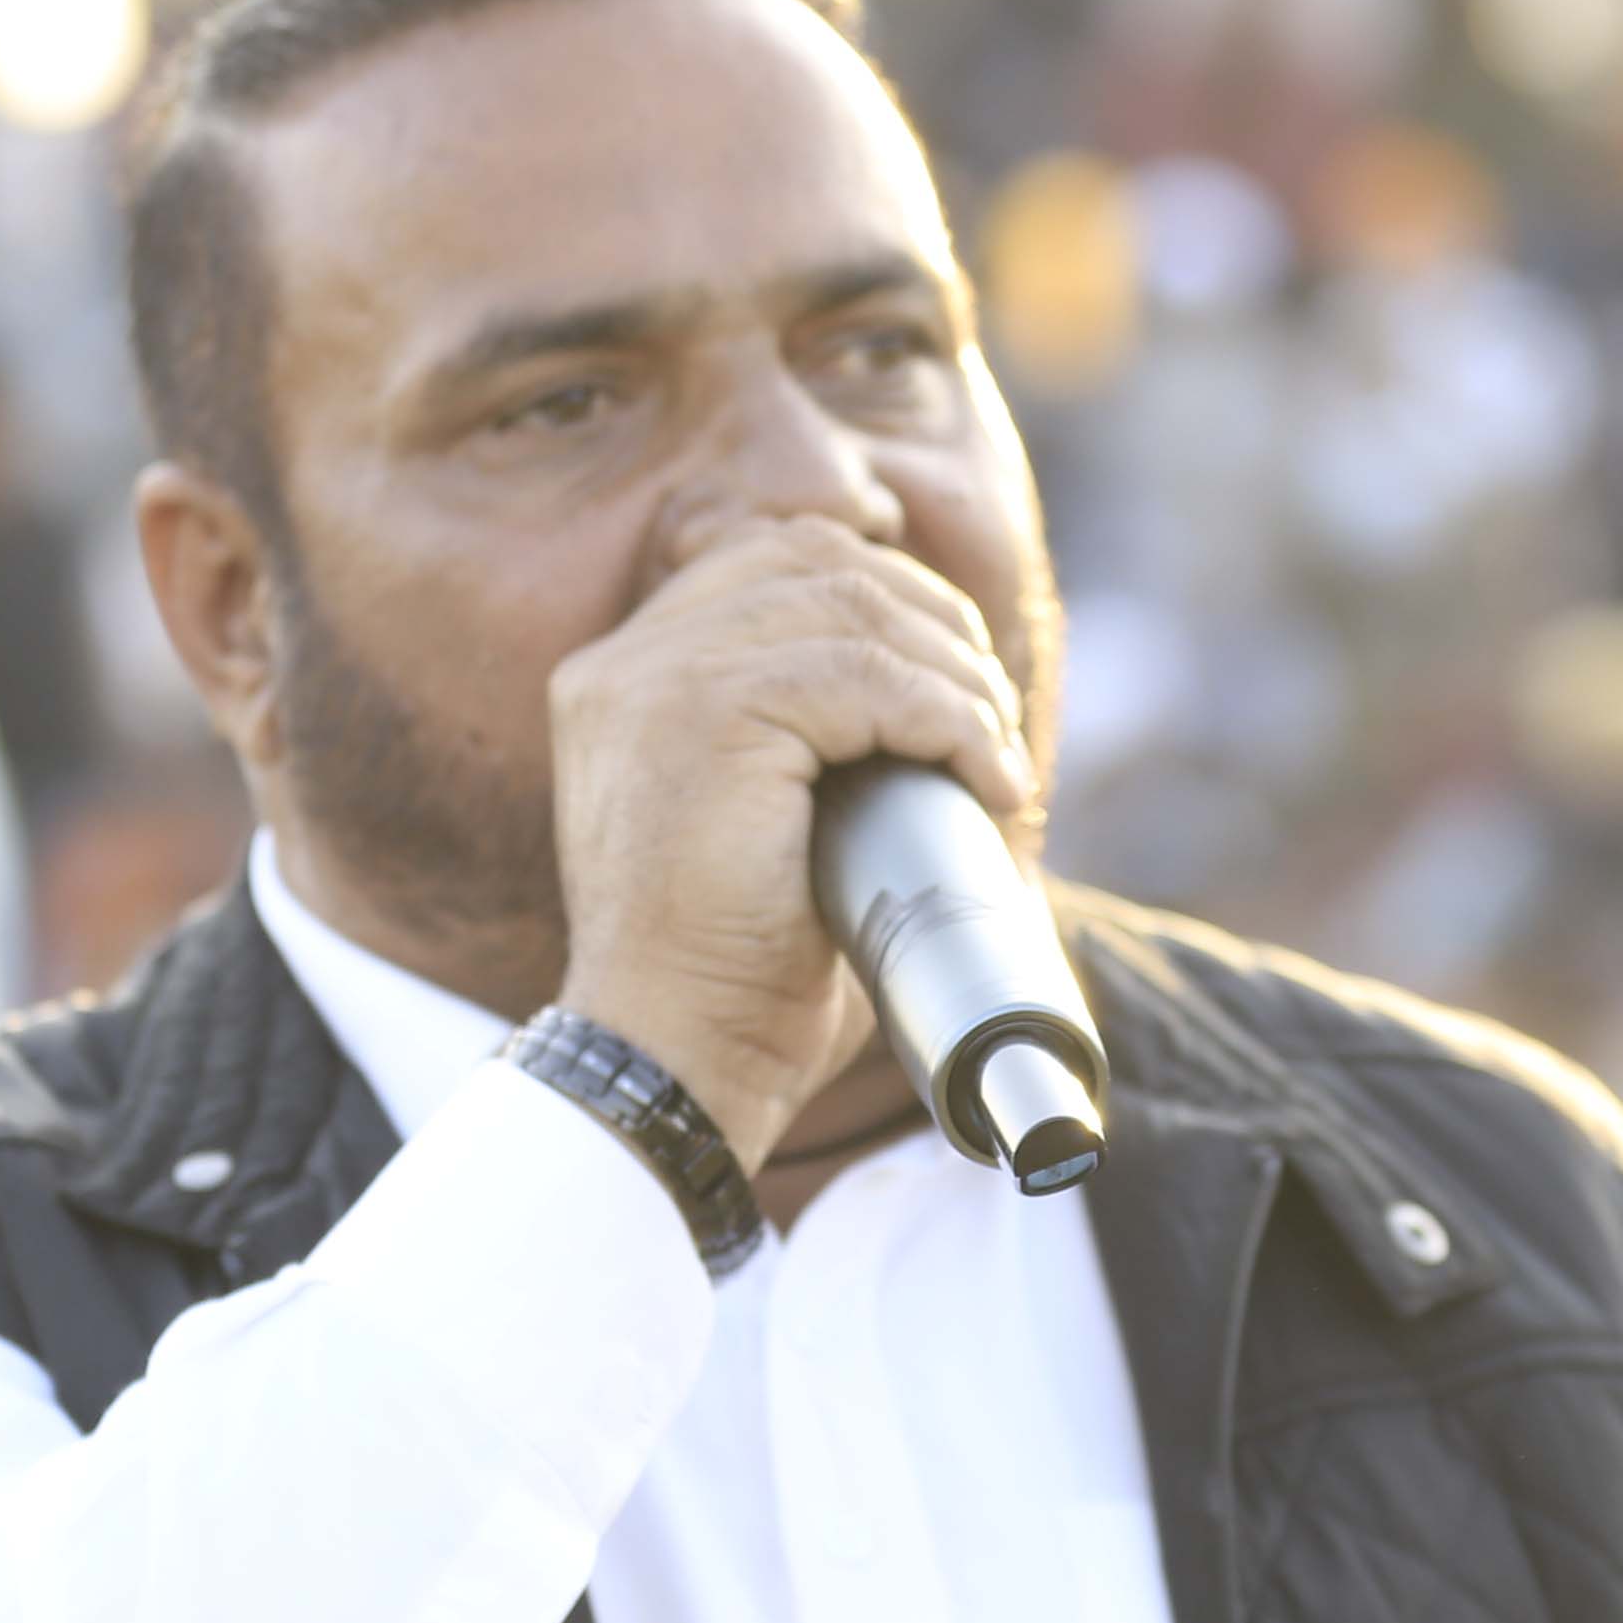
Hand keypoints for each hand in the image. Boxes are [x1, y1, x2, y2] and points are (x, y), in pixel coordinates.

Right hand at [547, 513, 1032, 1168]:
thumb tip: (959, 705)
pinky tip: (984, 774)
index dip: (888, 600)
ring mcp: (656, 679)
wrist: (677, 1061)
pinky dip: (948, 717)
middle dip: (933, 626)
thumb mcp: (774, 832)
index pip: (776, 563)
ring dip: (954, 676)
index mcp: (627, 679)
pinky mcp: (707, 714)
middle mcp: (627, 662)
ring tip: (995, 756)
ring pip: (853, 607)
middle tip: (991, 723)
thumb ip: (818, 750)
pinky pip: (868, 673)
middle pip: (820, 561)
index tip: (956, 684)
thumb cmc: (739, 977)